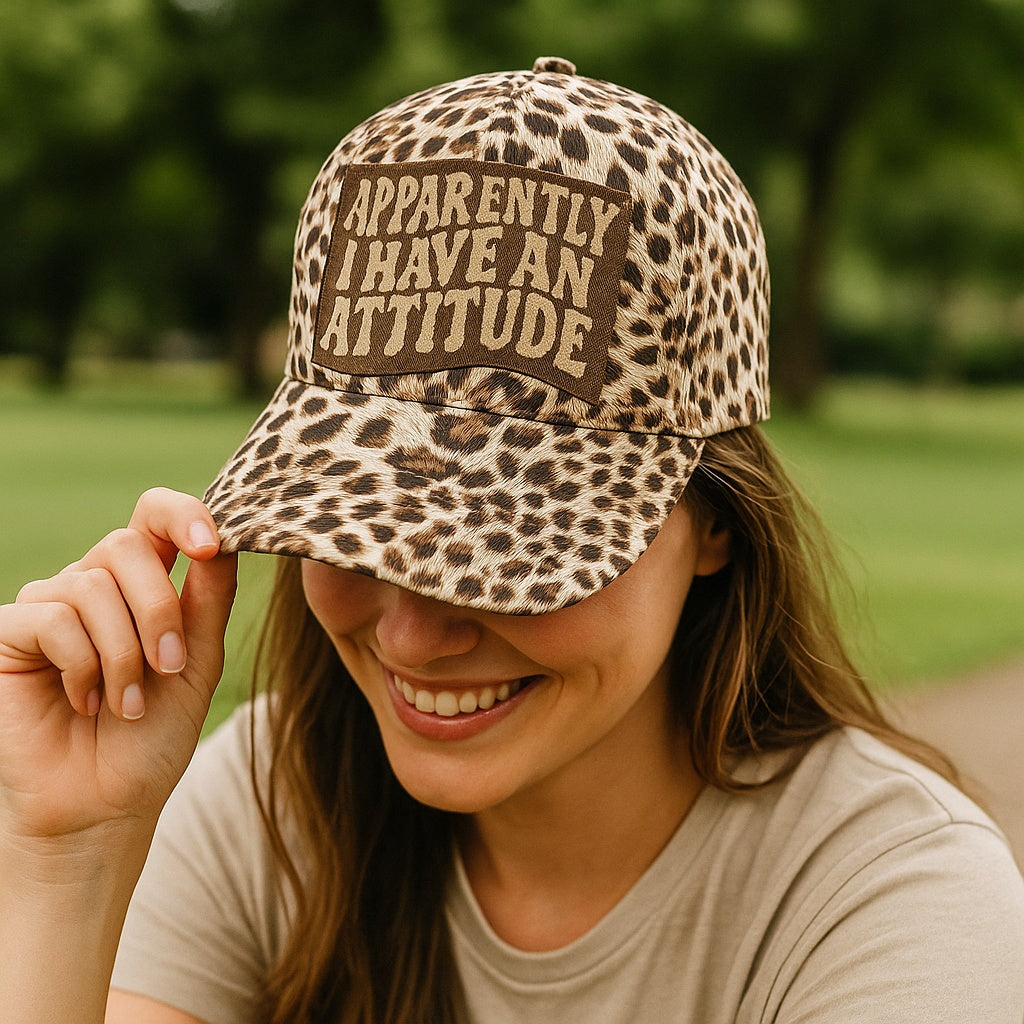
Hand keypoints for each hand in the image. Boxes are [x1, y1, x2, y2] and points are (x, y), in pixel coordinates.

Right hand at [0, 488, 236, 847]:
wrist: (106, 805)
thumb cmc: (154, 734)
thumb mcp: (197, 662)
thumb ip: (208, 599)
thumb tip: (221, 538)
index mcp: (143, 584)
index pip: (153, 516)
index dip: (182, 514)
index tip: (210, 544)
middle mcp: (93, 584)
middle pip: (126, 545)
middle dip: (158, 608)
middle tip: (169, 667)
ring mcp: (48, 606)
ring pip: (92, 586)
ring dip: (123, 652)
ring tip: (127, 703)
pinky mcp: (9, 633)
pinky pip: (53, 619)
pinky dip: (83, 666)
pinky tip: (85, 703)